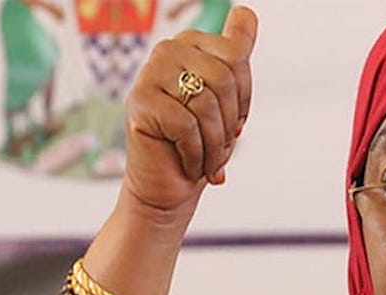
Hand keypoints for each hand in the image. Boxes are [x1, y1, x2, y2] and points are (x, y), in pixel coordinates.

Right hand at [122, 6, 257, 220]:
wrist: (169, 186)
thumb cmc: (200, 143)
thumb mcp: (227, 98)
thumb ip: (236, 52)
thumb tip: (245, 11)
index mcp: (192, 43)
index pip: (237, 56)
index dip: (243, 97)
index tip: (233, 121)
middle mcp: (167, 50)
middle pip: (225, 79)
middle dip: (230, 123)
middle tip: (219, 147)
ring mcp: (149, 75)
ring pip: (207, 105)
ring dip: (215, 144)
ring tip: (206, 160)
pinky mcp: (139, 104)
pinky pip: (187, 126)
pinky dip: (197, 154)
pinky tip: (189, 163)